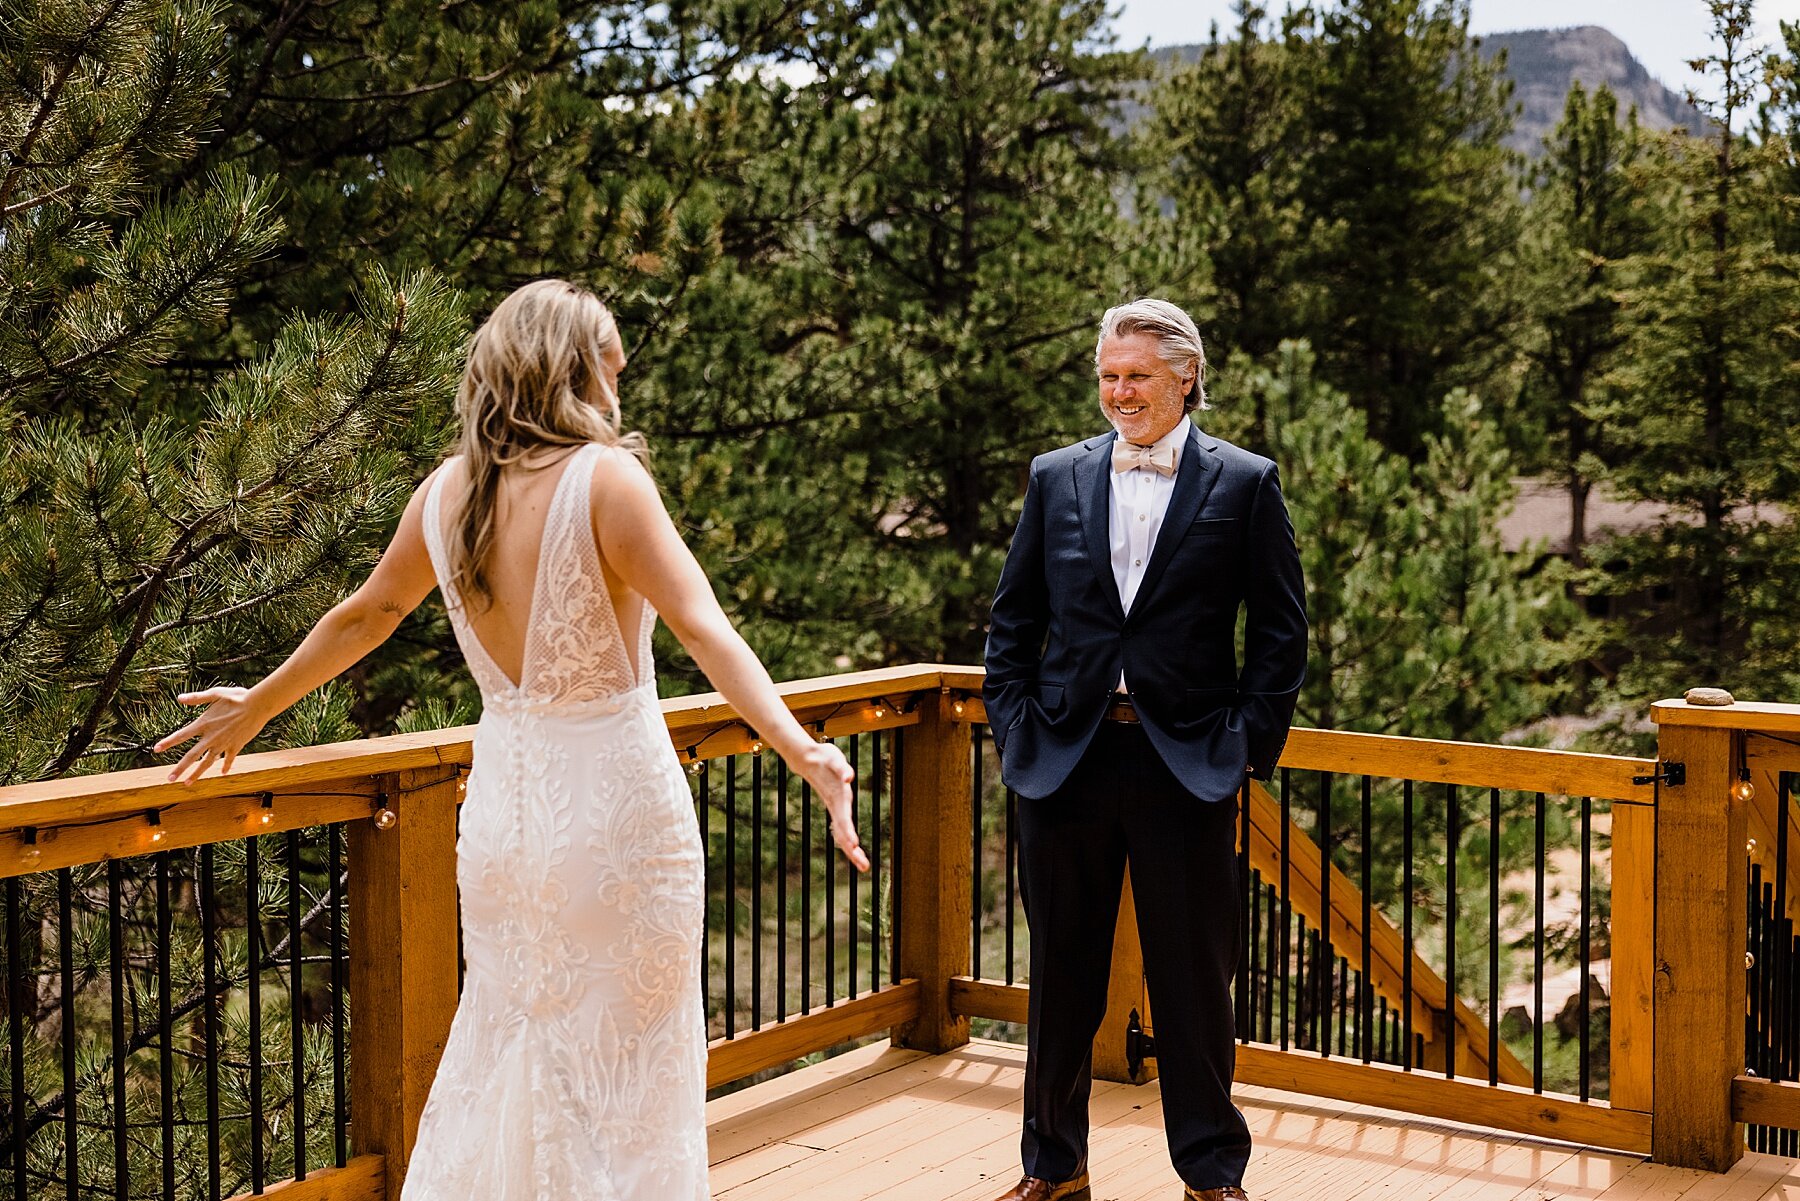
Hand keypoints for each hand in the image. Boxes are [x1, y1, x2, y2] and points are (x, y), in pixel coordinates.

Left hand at [154, 687, 271, 784]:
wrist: (258, 705)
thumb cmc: (238, 697)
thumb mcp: (216, 693)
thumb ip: (197, 698)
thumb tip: (179, 698)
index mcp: (203, 724)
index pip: (181, 735)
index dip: (168, 742)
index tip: (156, 749)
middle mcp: (211, 737)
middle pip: (191, 756)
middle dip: (179, 768)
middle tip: (169, 779)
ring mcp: (224, 744)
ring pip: (207, 762)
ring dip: (196, 774)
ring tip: (187, 783)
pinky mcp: (236, 746)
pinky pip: (228, 759)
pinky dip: (225, 766)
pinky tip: (223, 773)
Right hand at [790, 739, 869, 872]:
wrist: (811, 759)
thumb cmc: (824, 759)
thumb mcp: (834, 760)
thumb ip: (842, 769)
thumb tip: (849, 778)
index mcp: (838, 799)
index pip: (843, 820)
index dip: (848, 833)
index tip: (854, 846)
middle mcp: (838, 805)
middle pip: (844, 832)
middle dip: (852, 850)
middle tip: (863, 866)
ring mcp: (837, 805)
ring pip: (843, 832)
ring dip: (851, 848)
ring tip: (861, 864)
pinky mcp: (838, 802)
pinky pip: (841, 822)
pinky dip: (847, 833)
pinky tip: (853, 847)